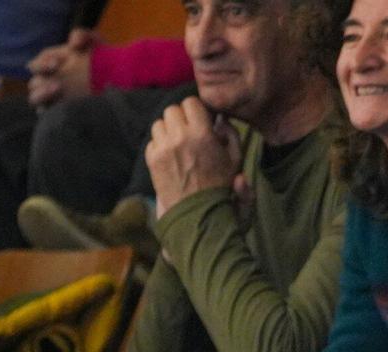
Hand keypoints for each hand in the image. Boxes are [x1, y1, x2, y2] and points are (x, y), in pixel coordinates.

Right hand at [27, 28, 96, 107]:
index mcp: (50, 63)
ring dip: (43, 96)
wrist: (120, 77)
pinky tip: (63, 109)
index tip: (56, 64)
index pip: (37, 64)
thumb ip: (82, 35)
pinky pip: (50, 113)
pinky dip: (52, 111)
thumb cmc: (101, 58)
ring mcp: (54, 97)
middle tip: (58, 85)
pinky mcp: (62, 110)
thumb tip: (73, 42)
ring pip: (36, 98)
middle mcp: (49, 80)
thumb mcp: (94, 42)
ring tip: (58, 94)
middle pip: (34, 83)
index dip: (43, 64)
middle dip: (43, 83)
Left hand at [145, 96, 241, 215]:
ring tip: (177, 143)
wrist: (198, 213)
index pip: (190, 102)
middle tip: (188, 131)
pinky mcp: (152, 159)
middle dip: (180, 118)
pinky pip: (152, 141)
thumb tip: (220, 119)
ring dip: (168, 130)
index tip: (199, 120)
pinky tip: (170, 156)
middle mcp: (180, 136)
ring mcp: (163, 147)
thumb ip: (231, 134)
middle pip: (172, 110)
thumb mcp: (235, 159)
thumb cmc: (220, 185)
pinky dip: (160, 145)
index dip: (195, 110)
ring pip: (159, 123)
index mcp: (202, 133)